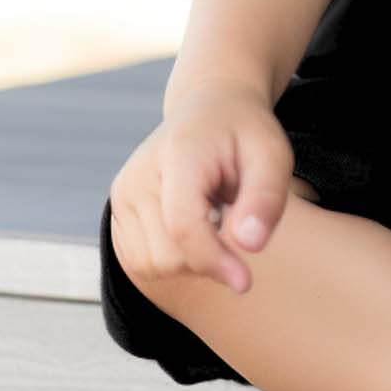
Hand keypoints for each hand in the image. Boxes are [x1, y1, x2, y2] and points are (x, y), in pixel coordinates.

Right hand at [108, 81, 295, 295]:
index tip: (246, 282)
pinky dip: (173, 259)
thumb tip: (250, 245)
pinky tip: (196, 226)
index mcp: (178, 153)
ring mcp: (122, 193)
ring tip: (216, 218)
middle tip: (237, 222)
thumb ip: (265, 198)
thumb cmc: (245, 132)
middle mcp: (138, 174)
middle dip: (210, 258)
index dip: (214, 260)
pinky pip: (141, 262)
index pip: (183, 224)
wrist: (210, 107)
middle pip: (168, 254)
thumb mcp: (272, 154)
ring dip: (191, 261)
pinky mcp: (117, 211)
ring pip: (152, 265)